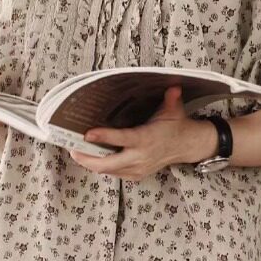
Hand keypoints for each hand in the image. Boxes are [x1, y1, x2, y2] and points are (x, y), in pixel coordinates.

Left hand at [69, 85, 210, 178]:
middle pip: (107, 164)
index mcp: (146, 139)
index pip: (121, 139)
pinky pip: (113, 173)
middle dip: (87, 158)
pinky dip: (101, 166)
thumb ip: (171, 98)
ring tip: (76, 152)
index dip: (103, 137)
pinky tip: (90, 157)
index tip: (87, 133)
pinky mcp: (135, 175)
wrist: (188, 146)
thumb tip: (173, 85)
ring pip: (107, 170)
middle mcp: (140, 157)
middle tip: (72, 149)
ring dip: (90, 163)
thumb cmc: (176, 125)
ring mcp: (137, 169)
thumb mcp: (174, 109)